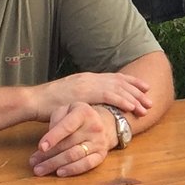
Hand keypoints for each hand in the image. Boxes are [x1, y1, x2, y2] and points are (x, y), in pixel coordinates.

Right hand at [29, 71, 151, 119]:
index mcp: (87, 78)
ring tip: (146, 106)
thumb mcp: (71, 97)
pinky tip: (132, 107)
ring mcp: (87, 84)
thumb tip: (95, 104)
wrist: (34, 101)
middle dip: (137, 91)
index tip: (144, 88)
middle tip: (150, 99)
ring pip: (118, 89)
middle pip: (120, 82)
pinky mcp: (84, 93)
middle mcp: (90, 78)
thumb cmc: (49, 103)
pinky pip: (108, 96)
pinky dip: (122, 100)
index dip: (131, 82)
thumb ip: (84, 97)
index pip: (114, 77)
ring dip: (134, 98)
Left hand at [30, 103, 116, 177]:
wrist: (106, 123)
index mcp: (84, 112)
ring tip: (40, 169)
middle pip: (68, 144)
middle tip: (33, 163)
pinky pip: (87, 164)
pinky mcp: (102, 155)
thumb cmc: (79, 117)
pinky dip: (73, 170)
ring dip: (56, 164)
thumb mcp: (68, 109)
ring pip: (75, 155)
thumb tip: (49, 138)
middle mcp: (94, 127)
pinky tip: (60, 173)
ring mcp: (99, 142)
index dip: (53, 137)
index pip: (67, 126)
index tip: (41, 147)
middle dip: (48, 155)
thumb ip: (56, 118)